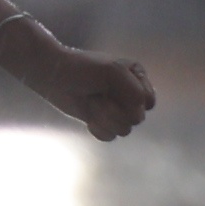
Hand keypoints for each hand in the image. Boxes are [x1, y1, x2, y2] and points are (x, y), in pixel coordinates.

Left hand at [7, 30, 155, 140]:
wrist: (56, 77)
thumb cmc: (84, 69)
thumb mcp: (114, 71)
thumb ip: (133, 91)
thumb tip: (140, 115)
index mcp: (138, 78)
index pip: (148, 101)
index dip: (133, 100)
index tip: (115, 88)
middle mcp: (131, 95)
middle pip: (137, 119)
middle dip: (115, 110)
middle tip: (99, 94)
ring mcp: (117, 110)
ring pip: (124, 130)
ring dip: (103, 117)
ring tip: (92, 102)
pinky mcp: (103, 123)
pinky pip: (109, 136)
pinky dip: (97, 128)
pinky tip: (88, 117)